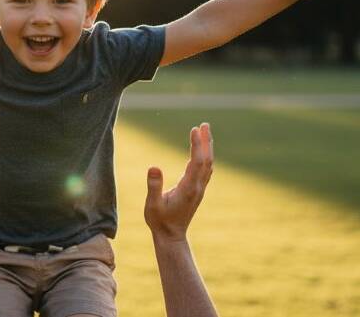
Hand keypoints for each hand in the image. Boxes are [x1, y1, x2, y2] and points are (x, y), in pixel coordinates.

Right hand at [145, 123, 213, 244]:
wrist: (171, 236)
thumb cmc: (159, 220)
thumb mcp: (152, 205)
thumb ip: (153, 186)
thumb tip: (154, 167)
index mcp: (187, 188)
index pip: (196, 162)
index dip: (197, 145)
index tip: (195, 129)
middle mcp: (197, 187)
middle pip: (206, 160)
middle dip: (206, 141)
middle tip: (204, 124)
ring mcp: (199, 189)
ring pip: (207, 164)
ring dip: (207, 147)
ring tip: (205, 132)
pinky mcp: (197, 191)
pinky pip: (204, 170)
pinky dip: (204, 156)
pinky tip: (202, 151)